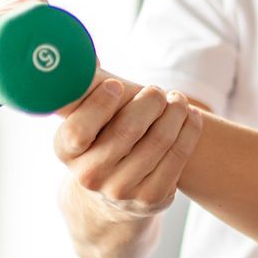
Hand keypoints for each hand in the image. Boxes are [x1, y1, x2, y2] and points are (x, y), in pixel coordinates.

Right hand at [55, 78, 203, 219]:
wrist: (115, 194)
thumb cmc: (102, 139)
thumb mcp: (86, 119)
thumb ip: (87, 90)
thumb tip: (92, 59)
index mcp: (67, 152)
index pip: (78, 130)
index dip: (99, 104)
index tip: (117, 85)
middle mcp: (90, 176)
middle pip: (127, 130)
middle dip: (149, 101)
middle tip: (157, 91)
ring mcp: (121, 190)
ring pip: (159, 140)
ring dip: (176, 112)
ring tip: (179, 100)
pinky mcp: (152, 198)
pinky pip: (178, 156)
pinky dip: (189, 130)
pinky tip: (191, 117)